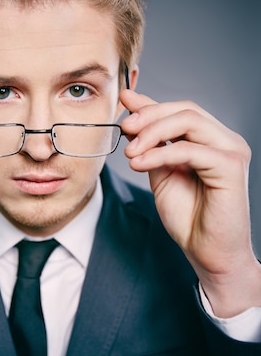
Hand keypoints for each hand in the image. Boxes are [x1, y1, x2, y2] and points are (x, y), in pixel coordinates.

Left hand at [120, 89, 260, 316]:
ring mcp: (231, 151)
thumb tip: (131, 119)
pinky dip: (160, 153)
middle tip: (124, 128)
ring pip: (188, 121)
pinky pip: (189, 149)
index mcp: (211, 141)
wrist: (208, 254)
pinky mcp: (231, 167)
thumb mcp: (161, 174)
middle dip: (148, 116)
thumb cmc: (189, 219)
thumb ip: (151, 147)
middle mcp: (225, 141)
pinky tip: (139, 164)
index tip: (123, 102)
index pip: (181, 110)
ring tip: (130, 153)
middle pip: (185, 110)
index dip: (151, 104)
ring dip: (152, 132)